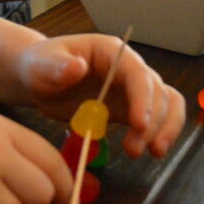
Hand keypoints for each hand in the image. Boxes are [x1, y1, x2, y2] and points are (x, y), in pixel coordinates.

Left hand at [14, 34, 184, 158]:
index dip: (142, 98)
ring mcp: (132, 88)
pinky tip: (153, 150)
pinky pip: (156, 117)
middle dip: (152, 121)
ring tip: (154, 153)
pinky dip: (160, 132)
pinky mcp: (129, 108)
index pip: (136, 72)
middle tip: (134, 149)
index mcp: (110, 51)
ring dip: (164, 128)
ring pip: (166, 104)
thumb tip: (77, 67)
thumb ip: (56, 67)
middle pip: (156, 91)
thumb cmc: (39, 66)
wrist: (38, 79)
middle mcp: (128, 68)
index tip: (139, 123)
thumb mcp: (41, 66)